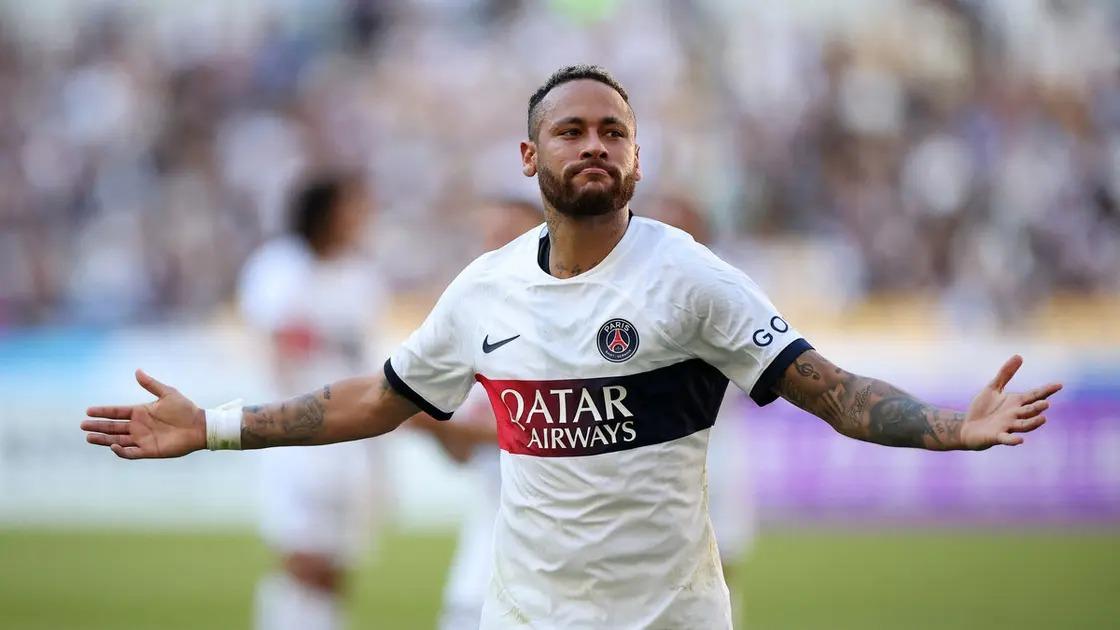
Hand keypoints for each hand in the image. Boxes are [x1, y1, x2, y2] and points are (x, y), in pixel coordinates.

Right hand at [81, 370, 205, 458]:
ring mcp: (142, 439)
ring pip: (117, 440)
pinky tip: (112, 446)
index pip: (116, 412)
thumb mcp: (167, 393)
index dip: (103, 412)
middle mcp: (138, 426)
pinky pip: (131, 453)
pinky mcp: (149, 450)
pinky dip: (121, 451)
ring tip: (89, 437)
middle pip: (113, 427)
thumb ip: (151, 384)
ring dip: (103, 439)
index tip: (88, 411)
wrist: (199, 426)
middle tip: (83, 426)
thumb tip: (137, 371)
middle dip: (98, 426)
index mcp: (140, 412)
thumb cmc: (185, 409)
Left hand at [960, 355, 1061, 449]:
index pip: (1034, 395)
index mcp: (1016, 402)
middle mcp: (1015, 415)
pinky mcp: (997, 436)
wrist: (967, 426)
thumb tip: (1019, 356)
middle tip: (1045, 403)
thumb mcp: (993, 387)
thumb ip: (1005, 373)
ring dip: (1032, 422)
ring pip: (1023, 425)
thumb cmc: (982, 408)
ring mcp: (1007, 426)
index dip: (1046, 390)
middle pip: (1030, 410)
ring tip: (1043, 418)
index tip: (1059, 384)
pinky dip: (1013, 440)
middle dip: (1038, 407)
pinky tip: (1020, 440)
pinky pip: (1007, 438)